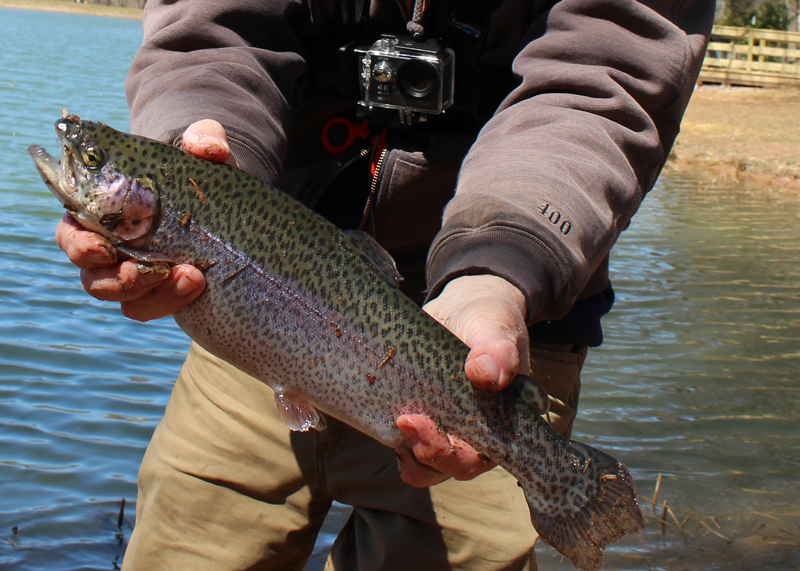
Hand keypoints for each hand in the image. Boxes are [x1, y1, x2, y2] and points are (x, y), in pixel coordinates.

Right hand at [54, 120, 234, 320]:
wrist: (221, 199)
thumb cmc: (194, 169)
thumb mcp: (202, 147)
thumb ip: (205, 138)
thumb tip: (206, 148)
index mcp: (102, 212)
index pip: (72, 233)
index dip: (80, 245)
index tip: (104, 249)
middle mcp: (111, 249)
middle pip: (93, 277)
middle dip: (119, 280)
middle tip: (152, 272)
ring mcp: (136, 273)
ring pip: (124, 300)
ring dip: (153, 295)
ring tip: (191, 278)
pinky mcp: (161, 291)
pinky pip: (154, 307)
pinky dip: (172, 301)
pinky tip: (198, 285)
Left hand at [395, 274, 529, 486]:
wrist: (464, 309)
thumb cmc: (489, 320)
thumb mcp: (496, 327)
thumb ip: (497, 349)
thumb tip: (485, 375)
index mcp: (502, 423)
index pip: (480, 458)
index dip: (451, 455)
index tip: (419, 425)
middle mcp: (475, 435)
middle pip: (449, 466)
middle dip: (424, 451)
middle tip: (403, 419)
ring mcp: (446, 428)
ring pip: (423, 462)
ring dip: (405, 449)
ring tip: (392, 419)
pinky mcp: (421, 417)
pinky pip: (404, 442)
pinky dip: (391, 434)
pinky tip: (382, 413)